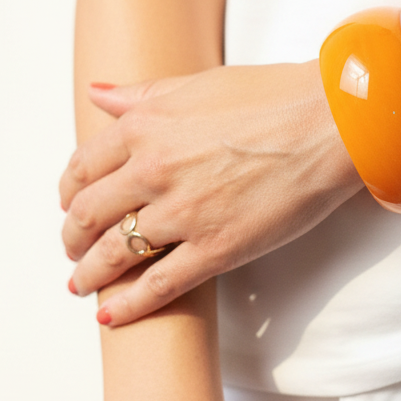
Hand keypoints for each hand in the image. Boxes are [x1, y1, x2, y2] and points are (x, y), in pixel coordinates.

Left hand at [61, 60, 359, 325]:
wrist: (330, 123)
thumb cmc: (273, 96)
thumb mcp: (196, 83)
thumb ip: (142, 95)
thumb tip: (98, 94)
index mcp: (145, 127)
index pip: (83, 166)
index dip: (70, 193)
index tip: (71, 205)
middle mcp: (153, 170)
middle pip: (89, 214)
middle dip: (73, 238)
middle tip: (73, 250)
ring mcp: (183, 212)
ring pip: (114, 254)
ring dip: (89, 275)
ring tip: (83, 286)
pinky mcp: (216, 248)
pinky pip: (158, 286)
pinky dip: (128, 306)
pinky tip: (111, 317)